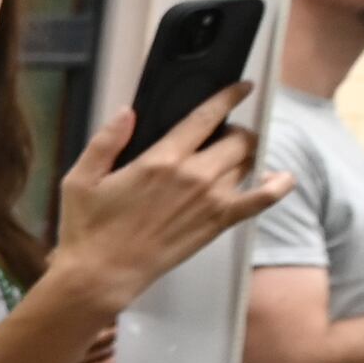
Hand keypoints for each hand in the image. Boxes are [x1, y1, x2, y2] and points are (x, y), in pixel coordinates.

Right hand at [47, 88, 290, 314]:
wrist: (102, 274)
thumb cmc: (87, 228)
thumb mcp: (80, 179)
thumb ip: (105, 142)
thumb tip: (127, 113)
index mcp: (161, 160)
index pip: (206, 118)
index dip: (228, 98)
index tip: (241, 88)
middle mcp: (194, 176)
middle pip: (237, 139)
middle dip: (237, 130)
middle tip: (225, 133)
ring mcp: (211, 200)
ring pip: (248, 162)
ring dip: (248, 152)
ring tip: (237, 153)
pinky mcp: (218, 223)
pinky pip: (261, 200)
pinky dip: (277, 187)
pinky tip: (282, 178)